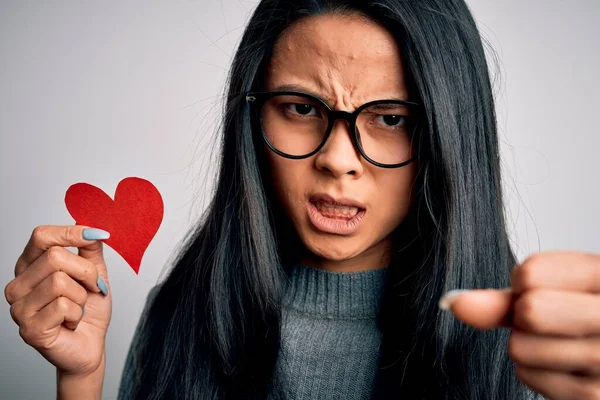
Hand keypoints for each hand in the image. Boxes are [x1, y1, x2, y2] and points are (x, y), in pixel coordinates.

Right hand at [4, 225, 112, 377]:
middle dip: (86, 272)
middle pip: (55, 257)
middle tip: (91, 287)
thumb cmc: (90, 307)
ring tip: (77, 308)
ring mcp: (19, 308)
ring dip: (82, 296)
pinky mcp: (29, 328)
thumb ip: (90, 248)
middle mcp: (18, 285)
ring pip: (60, 282)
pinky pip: (63, 306)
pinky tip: (71, 322)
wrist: (90, 343)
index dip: (71, 233)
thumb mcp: (94, 271)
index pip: (42, 236)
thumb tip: (92, 229)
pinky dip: (77, 313)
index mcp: (30, 266)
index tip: (97, 236)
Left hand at [441, 252, 599, 399]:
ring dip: (527, 345)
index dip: (523, 282)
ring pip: (520, 348)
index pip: (530, 274)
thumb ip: (506, 296)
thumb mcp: (555, 290)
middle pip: (528, 312)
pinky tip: (563, 365)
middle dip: (524, 314)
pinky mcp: (594, 396)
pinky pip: (527, 376)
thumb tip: (455, 302)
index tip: (543, 288)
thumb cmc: (584, 313)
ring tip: (559, 341)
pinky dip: (535, 372)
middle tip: (552, 317)